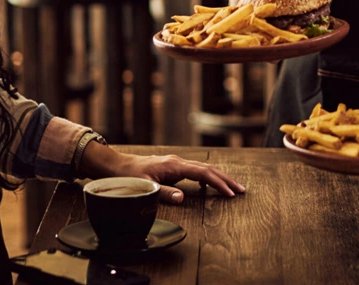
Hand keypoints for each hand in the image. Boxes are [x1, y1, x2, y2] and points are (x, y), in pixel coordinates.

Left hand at [113, 153, 245, 203]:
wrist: (117, 166)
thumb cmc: (129, 176)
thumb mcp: (144, 187)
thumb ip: (164, 192)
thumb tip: (183, 197)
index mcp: (174, 166)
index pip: (203, 173)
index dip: (218, 183)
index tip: (231, 193)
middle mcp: (177, 162)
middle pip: (207, 169)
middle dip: (225, 179)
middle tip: (242, 190)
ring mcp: (176, 163)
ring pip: (203, 169)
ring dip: (218, 178)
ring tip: (232, 188)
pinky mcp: (173, 167)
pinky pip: (195, 171)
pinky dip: (207, 177)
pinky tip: (209, 186)